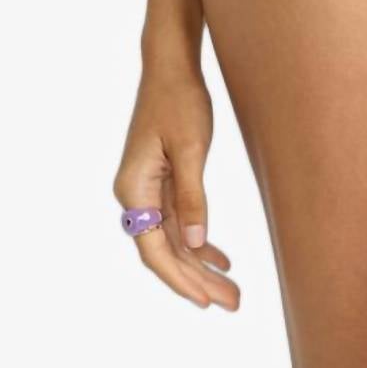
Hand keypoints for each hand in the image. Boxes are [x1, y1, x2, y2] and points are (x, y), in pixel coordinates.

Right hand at [113, 63, 239, 308]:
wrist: (171, 64)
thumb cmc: (179, 99)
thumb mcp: (191, 147)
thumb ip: (192, 197)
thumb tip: (196, 244)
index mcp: (134, 189)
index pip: (154, 249)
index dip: (180, 279)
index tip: (206, 301)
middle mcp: (135, 195)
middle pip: (164, 250)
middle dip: (196, 280)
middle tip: (232, 302)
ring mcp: (147, 188)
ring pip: (173, 239)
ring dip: (199, 265)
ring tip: (231, 290)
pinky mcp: (161, 180)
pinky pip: (178, 221)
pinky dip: (198, 240)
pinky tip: (219, 259)